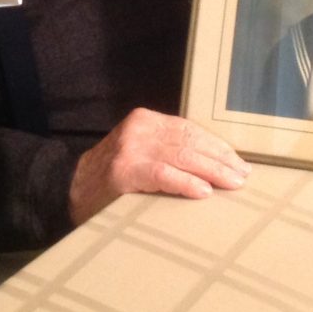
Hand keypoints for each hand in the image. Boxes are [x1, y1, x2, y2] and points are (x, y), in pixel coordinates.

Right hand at [68, 107, 250, 224]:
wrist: (70, 190)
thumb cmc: (111, 177)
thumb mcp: (139, 152)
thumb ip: (166, 150)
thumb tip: (212, 163)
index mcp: (145, 120)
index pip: (190, 130)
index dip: (216, 146)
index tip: (237, 161)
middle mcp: (139, 129)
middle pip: (190, 141)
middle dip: (220, 159)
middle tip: (242, 176)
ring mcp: (130, 148)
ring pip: (182, 156)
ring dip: (212, 171)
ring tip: (232, 183)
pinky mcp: (124, 171)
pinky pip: (163, 175)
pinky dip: (186, 183)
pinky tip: (204, 191)